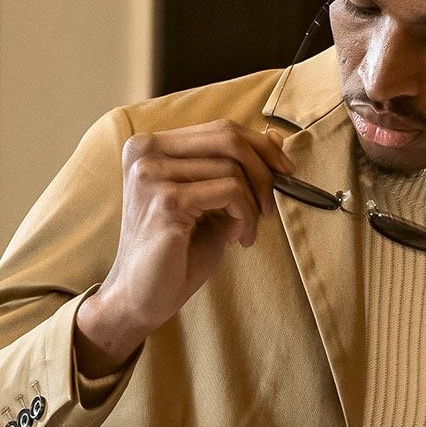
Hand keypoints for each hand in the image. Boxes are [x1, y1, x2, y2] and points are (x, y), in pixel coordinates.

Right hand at [92, 119, 296, 350]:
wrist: (141, 298)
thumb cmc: (176, 254)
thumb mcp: (212, 204)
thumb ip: (235, 170)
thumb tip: (276, 137)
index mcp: (151, 146)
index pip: (219, 129)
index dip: (259, 147)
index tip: (284, 172)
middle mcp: (146, 151)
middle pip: (227, 138)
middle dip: (263, 171)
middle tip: (270, 208)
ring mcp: (152, 174)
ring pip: (232, 168)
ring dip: (252, 205)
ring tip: (245, 234)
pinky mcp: (166, 200)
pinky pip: (229, 192)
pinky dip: (245, 216)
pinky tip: (237, 239)